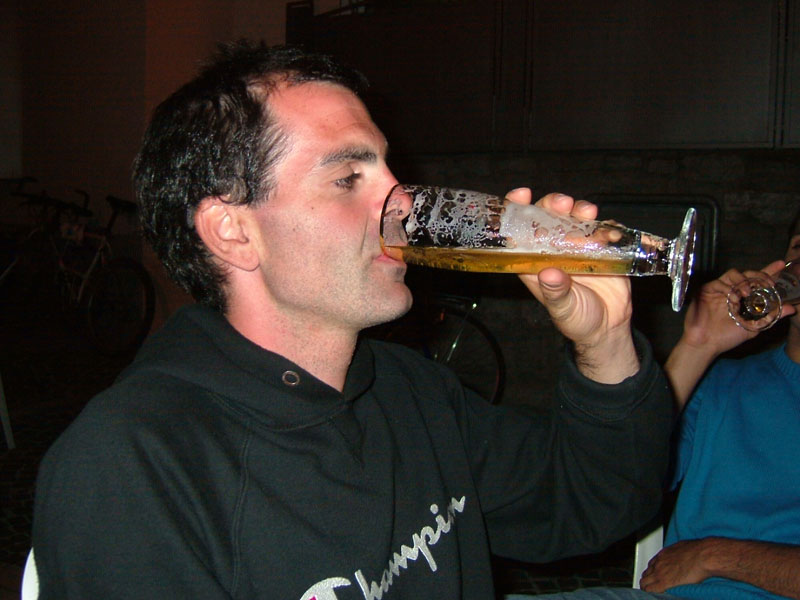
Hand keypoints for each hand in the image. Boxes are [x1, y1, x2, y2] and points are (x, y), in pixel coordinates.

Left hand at [506, 189, 636, 382]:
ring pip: (574, 217)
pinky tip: (608, 229)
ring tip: (587, 212)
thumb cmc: (577, 320)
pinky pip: (603, 228)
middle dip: (552, 204)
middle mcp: (554, 249)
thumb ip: (556, 293)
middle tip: (563, 204)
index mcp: (535, 261)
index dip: (517, 210)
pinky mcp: (603, 247)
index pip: (521, 231)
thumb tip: (548, 274)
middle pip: (548, 217)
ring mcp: (579, 246)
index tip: (522, 195)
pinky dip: (605, 224)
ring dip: (579, 210)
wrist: (609, 327)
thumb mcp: (563, 309)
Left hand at [639, 539, 710, 591]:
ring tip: (648, 590)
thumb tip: (681, 554)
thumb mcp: (683, 547)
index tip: (654, 575)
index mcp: (663, 554)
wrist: (702, 556)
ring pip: (645, 581)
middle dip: (647, 579)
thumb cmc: (698, 550)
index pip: (651, 564)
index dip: (652, 571)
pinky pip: (650, 588)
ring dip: (646, 586)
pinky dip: (649, 591)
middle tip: (650, 584)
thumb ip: (677, 553)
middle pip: (646, 573)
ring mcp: (660, 572)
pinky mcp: (664, 582)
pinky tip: (651, 594)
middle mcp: (659, 562)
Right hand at [664, 260, 790, 409]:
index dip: (768, 271)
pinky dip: (727, 288)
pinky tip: (732, 299)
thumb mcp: (754, 327)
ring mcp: (719, 290)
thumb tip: (791, 308)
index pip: (757, 281)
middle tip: (767, 283)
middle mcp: (732, 291)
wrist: (707, 344)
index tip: (780, 265)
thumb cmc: (727, 337)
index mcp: (743, 298)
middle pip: (746, 273)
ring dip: (743, 281)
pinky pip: (718, 283)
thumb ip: (771, 317)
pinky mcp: (706, 291)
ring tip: (748, 293)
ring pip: (732, 273)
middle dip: (758, 274)